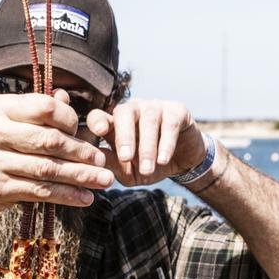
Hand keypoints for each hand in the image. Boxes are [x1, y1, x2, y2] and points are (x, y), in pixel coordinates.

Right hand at [0, 93, 114, 225]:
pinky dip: (66, 195)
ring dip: (80, 176)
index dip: (70, 120)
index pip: (44, 108)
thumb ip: (31, 112)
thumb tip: (65, 99)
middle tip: (103, 160)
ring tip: (104, 180)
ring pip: (48, 169)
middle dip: (82, 152)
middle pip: (50, 141)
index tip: (83, 132)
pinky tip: (84, 198)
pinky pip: (40, 192)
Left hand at [86, 99, 205, 186]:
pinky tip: (163, 160)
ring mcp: (155, 107)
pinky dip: (166, 144)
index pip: (100, 116)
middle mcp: (133, 110)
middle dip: (124, 136)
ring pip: (148, 120)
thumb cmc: (148, 165)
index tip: (99, 132)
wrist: (181, 162)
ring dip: (147, 147)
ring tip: (147, 169)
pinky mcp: (177, 111)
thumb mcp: (127, 171)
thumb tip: (96, 161)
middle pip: (124, 112)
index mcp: (115, 124)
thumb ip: (113, 165)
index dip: (97, 120)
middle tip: (126, 158)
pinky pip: (170, 125)